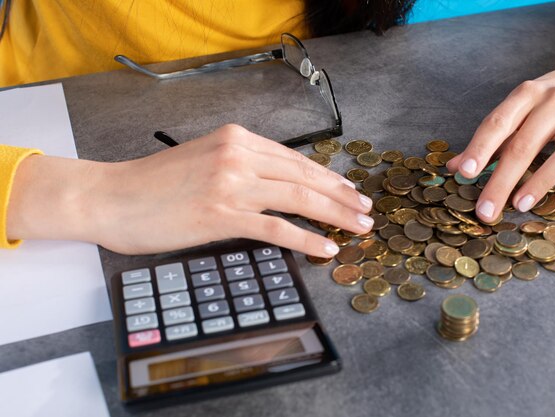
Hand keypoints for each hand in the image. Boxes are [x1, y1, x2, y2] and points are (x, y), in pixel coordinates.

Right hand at [7, 124, 372, 255]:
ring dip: (335, 216)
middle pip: (304, 176)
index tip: (348, 191)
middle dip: (341, 196)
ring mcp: (230, 183)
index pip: (294, 159)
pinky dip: (305, 238)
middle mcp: (238, 155)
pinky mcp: (221, 214)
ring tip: (358, 228)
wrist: (111, 197)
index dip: (327, 177)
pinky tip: (326, 247)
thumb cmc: (154, 184)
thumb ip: (242, 167)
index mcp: (236, 139)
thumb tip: (279, 188)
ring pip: (297, 198)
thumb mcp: (204, 160)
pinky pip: (275, 227)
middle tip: (366, 211)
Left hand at [446, 39, 554, 221]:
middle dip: (502, 181)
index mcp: (526, 94)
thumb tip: (455, 168)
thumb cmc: (546, 99)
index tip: (465, 173)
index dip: (480, 149)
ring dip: (540, 183)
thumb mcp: (515, 108)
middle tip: (486, 210)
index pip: (498, 122)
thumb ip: (489, 138)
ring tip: (520, 205)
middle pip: (525, 145)